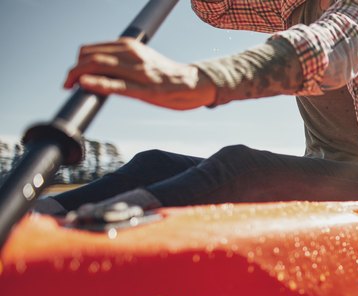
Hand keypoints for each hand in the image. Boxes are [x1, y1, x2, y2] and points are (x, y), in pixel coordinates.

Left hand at [64, 38, 216, 109]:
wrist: (194, 83)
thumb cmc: (165, 75)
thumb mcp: (142, 60)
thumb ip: (122, 61)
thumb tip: (98, 68)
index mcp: (129, 46)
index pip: (92, 49)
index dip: (76, 62)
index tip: (73, 75)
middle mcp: (132, 55)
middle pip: (90, 56)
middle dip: (73, 69)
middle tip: (67, 83)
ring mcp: (139, 72)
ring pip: (99, 66)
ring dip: (78, 75)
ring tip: (70, 86)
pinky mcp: (147, 90)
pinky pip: (119, 85)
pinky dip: (98, 82)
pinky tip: (85, 84)